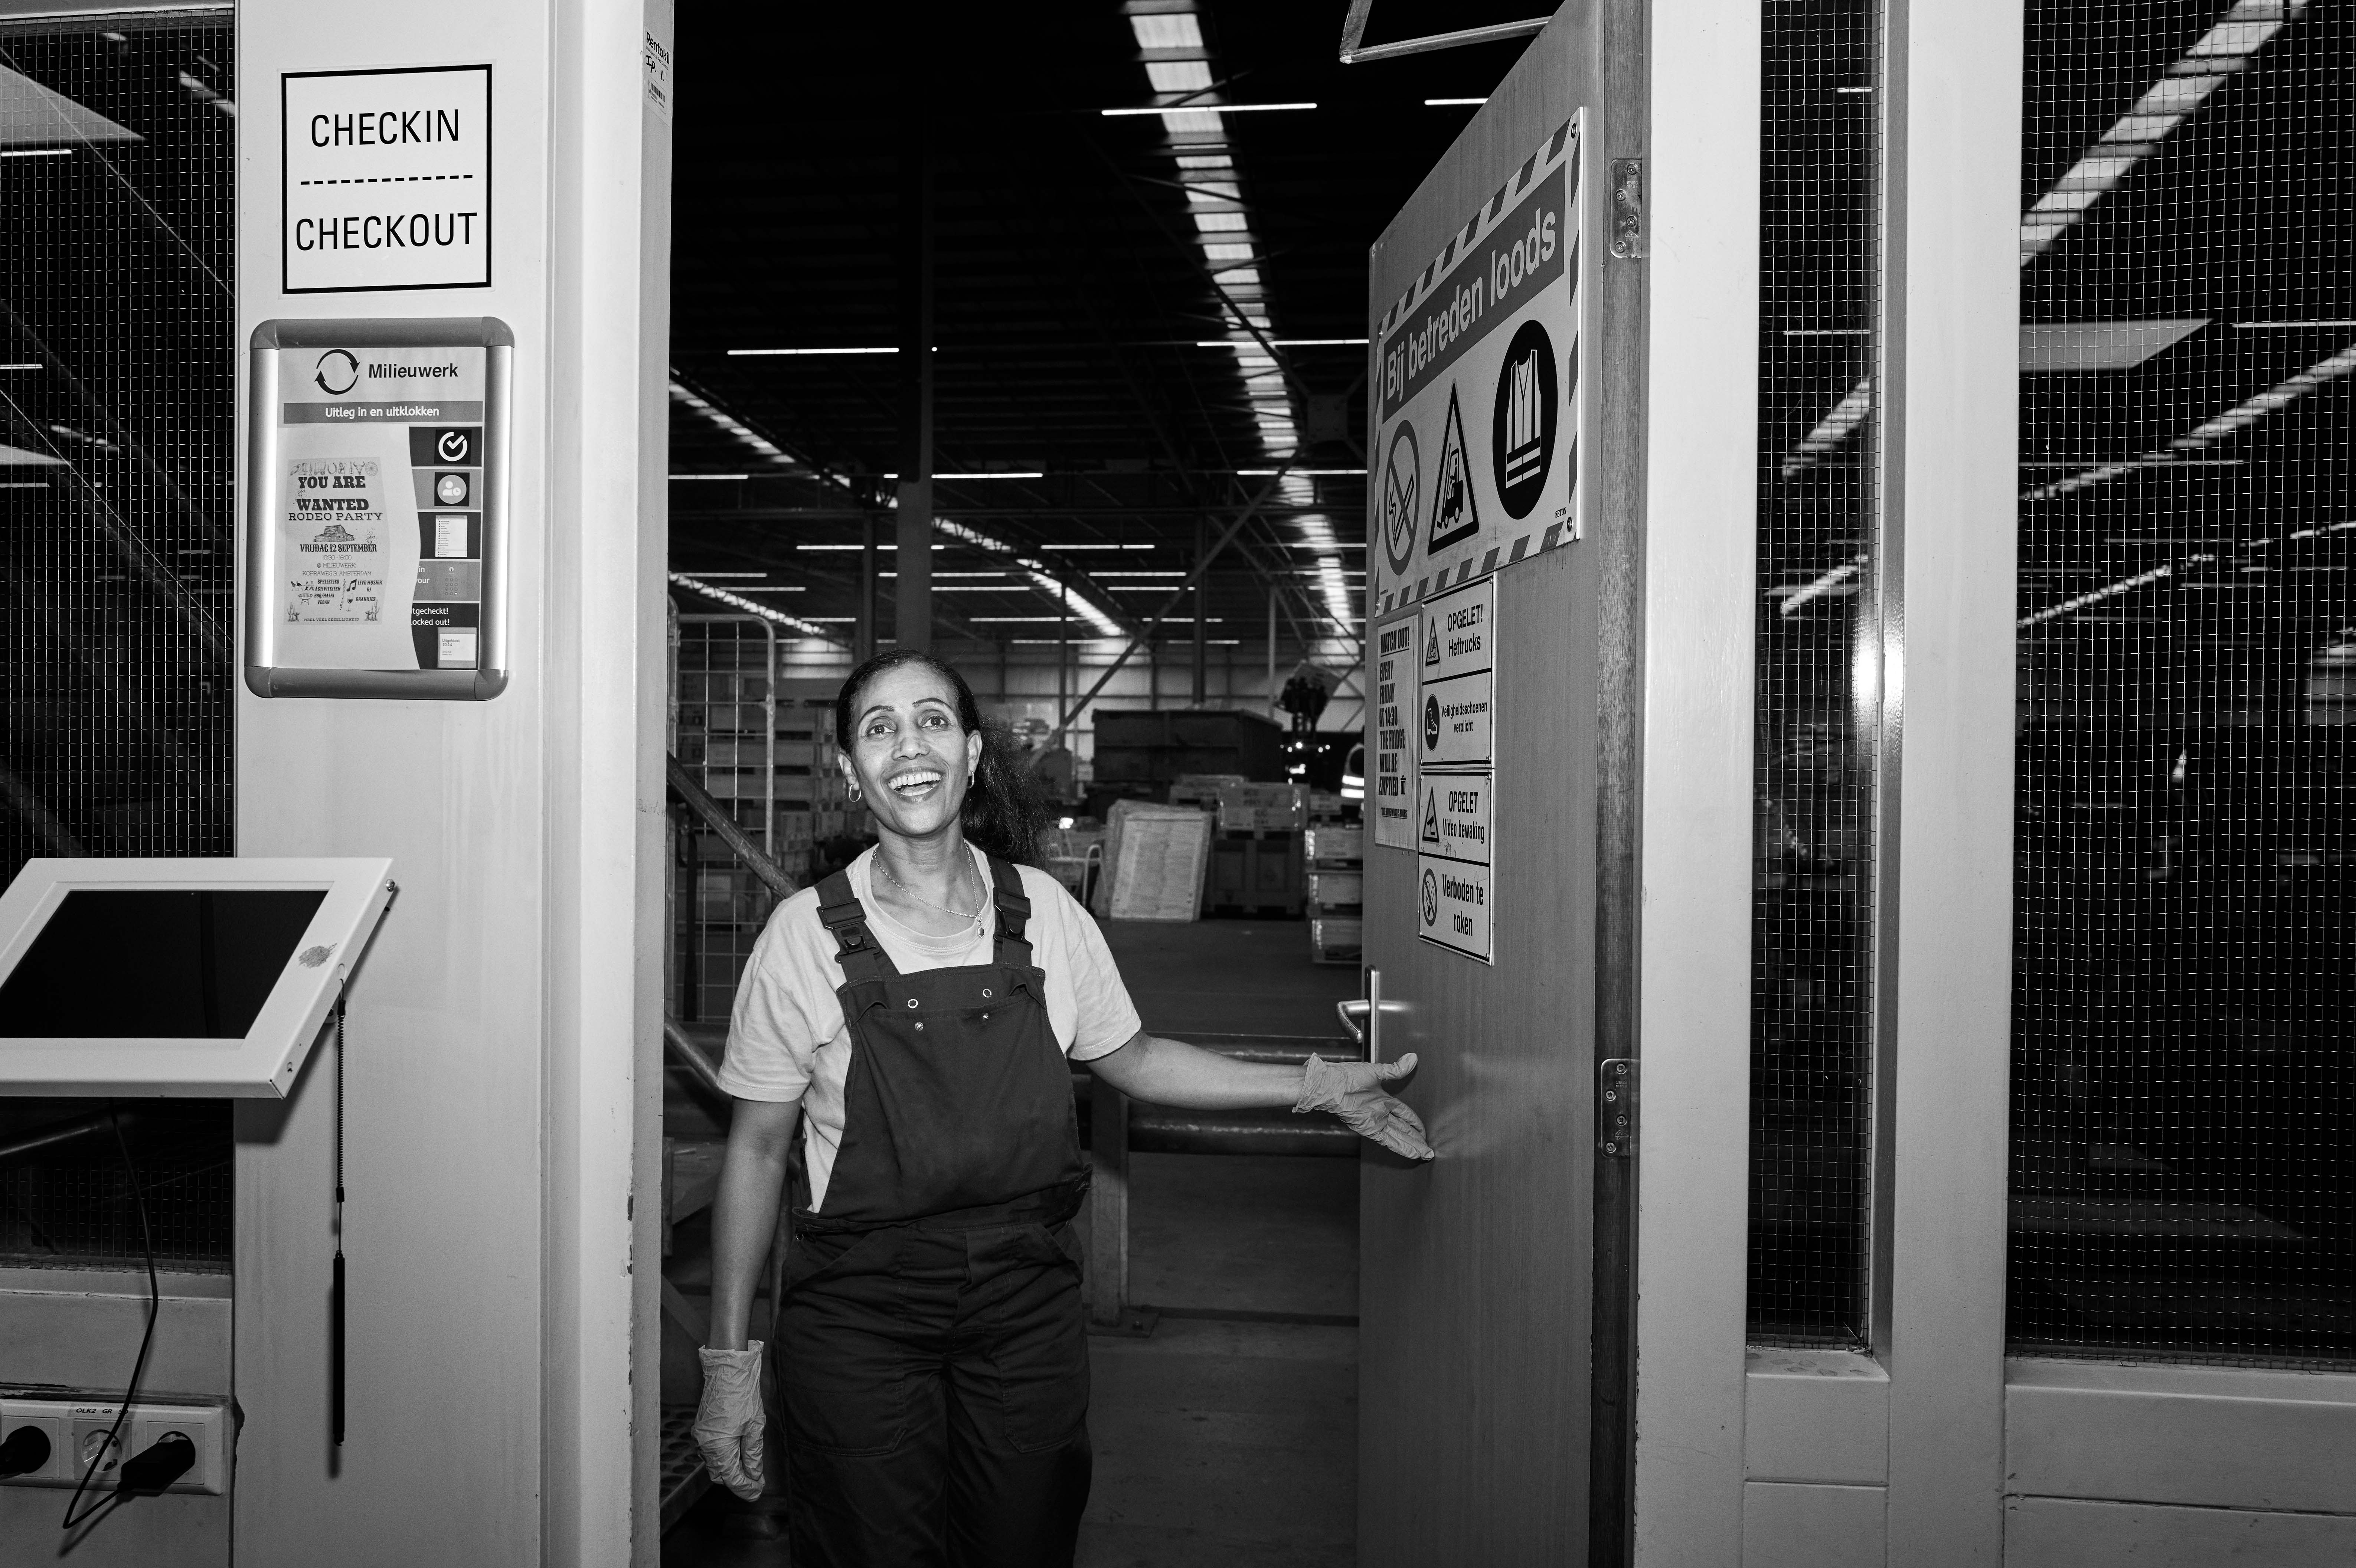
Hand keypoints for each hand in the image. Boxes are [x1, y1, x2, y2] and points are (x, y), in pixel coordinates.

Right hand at [694, 1341, 766, 1500]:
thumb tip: (754, 1476)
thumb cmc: (743, 1395)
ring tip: (749, 1468)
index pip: (732, 1478)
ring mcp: (700, 1436)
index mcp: (719, 1447)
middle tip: (756, 1482)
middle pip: (720, 1475)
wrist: (727, 1369)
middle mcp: (705, 1445)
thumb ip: (753, 1454)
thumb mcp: (755, 1426)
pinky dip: (723, 1456)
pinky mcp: (701, 1428)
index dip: (746, 1488)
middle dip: (737, 1481)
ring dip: (729, 1469)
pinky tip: (737, 1452)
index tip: (758, 1491)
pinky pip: (710, 1451)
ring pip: (714, 1463)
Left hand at [1295, 1053, 1433, 1159]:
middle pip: (1404, 1129)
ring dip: (1413, 1146)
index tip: (1424, 1130)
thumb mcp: (1376, 1071)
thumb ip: (1396, 1070)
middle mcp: (1381, 1113)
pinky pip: (1389, 1141)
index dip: (1415, 1122)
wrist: (1329, 1085)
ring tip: (1425, 1154)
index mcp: (1384, 1099)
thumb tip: (1412, 1058)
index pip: (1405, 1113)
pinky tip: (1411, 1154)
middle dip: (1417, 1139)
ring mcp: (1376, 1122)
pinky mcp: (1369, 1129)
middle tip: (1429, 1149)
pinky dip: (1401, 1148)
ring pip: (1399, 1137)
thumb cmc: (1347, 1076)